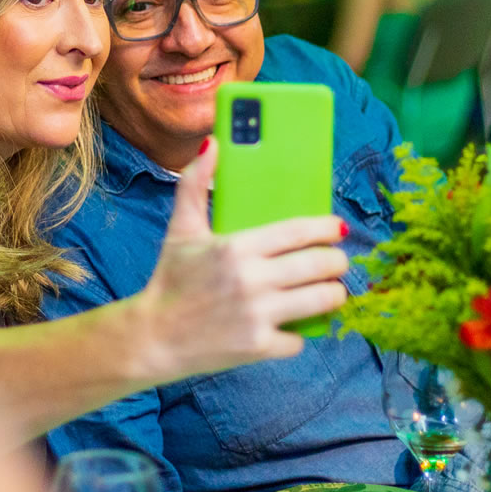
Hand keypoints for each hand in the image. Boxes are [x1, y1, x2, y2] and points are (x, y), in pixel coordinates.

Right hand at [131, 138, 348, 380]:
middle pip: (320, 265)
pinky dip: (299, 333)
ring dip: (333, 294)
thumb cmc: (170, 281)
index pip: (299, 232)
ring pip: (322, 300)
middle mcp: (251, 280)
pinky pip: (300, 339)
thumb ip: (195, 185)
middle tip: (335, 262)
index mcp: (236, 247)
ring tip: (329, 290)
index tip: (337, 229)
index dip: (327, 228)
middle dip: (337, 262)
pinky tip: (293, 325)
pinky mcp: (258, 347)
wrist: (152, 338)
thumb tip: (212, 145)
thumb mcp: (181, 230)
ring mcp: (257, 315)